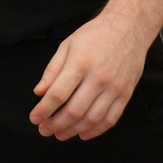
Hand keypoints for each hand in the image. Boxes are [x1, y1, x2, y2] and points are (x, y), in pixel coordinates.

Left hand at [30, 12, 148, 140]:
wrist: (129, 28)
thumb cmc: (94, 35)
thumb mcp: (67, 45)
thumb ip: (52, 70)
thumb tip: (39, 92)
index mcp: (80, 63)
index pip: (57, 94)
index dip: (43, 110)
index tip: (34, 118)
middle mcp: (98, 78)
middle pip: (74, 111)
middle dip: (55, 124)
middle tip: (43, 130)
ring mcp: (114, 88)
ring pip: (92, 119)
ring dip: (73, 131)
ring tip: (59, 134)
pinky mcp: (125, 94)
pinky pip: (111, 119)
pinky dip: (96, 131)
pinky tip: (83, 134)